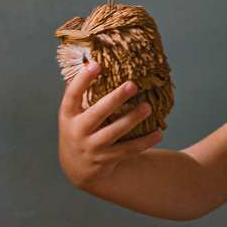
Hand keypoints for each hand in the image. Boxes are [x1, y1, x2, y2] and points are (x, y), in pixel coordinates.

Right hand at [58, 60, 162, 188]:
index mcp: (68, 115)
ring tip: (147, 107)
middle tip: (133, 84)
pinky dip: (144, 142)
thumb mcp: (73, 113)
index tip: (96, 64)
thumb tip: (90, 57)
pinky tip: (159, 133)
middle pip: (97, 113)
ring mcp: (92, 147)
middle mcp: (78, 132)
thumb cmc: (78, 129)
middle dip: (115, 99)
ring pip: (114, 132)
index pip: (72, 95)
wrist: (77, 169)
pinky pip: (128, 150)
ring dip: (132, 119)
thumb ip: (80, 91)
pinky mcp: (106, 160)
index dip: (83, 80)